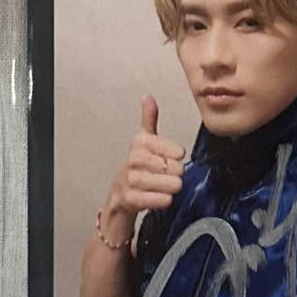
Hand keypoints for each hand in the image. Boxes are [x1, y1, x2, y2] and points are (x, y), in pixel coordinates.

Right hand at [104, 95, 185, 224]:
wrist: (119, 194)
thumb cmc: (137, 166)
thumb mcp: (143, 141)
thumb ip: (149, 119)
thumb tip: (147, 96)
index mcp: (140, 142)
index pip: (177, 151)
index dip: (177, 158)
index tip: (169, 159)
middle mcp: (135, 159)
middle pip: (177, 168)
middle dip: (175, 175)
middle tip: (165, 176)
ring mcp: (132, 179)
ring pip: (172, 185)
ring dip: (172, 188)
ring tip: (163, 187)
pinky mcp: (132, 199)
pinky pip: (162, 200)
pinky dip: (165, 201)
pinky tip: (160, 198)